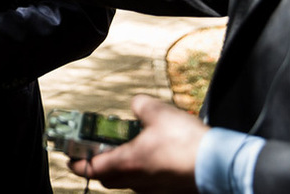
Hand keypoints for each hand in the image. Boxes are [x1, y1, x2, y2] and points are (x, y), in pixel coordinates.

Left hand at [68, 95, 205, 192]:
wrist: (220, 164)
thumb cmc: (188, 143)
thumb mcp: (158, 111)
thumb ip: (139, 105)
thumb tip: (135, 105)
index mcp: (128, 163)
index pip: (91, 169)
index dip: (76, 163)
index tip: (69, 156)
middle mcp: (137, 181)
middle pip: (106, 179)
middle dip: (97, 166)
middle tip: (96, 151)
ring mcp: (153, 189)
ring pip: (127, 182)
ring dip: (121, 168)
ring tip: (127, 149)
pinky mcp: (168, 191)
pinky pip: (147, 184)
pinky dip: (142, 172)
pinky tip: (152, 157)